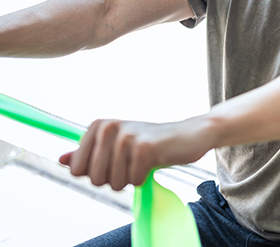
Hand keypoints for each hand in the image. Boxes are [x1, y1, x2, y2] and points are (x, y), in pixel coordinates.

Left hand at [59, 118, 210, 190]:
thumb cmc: (150, 143)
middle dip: (114, 179)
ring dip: (131, 178)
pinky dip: (144, 178)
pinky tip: (154, 161)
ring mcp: (126, 136)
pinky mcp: (144, 147)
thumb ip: (88, 154)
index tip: (116, 161)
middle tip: (131, 163)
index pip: (77, 170)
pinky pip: (133, 181)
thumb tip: (62, 160)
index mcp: (98, 125)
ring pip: (114, 182)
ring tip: (143, 161)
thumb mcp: (116, 147)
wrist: (188, 135)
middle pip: (94, 178)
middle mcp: (109, 127)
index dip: (98, 174)